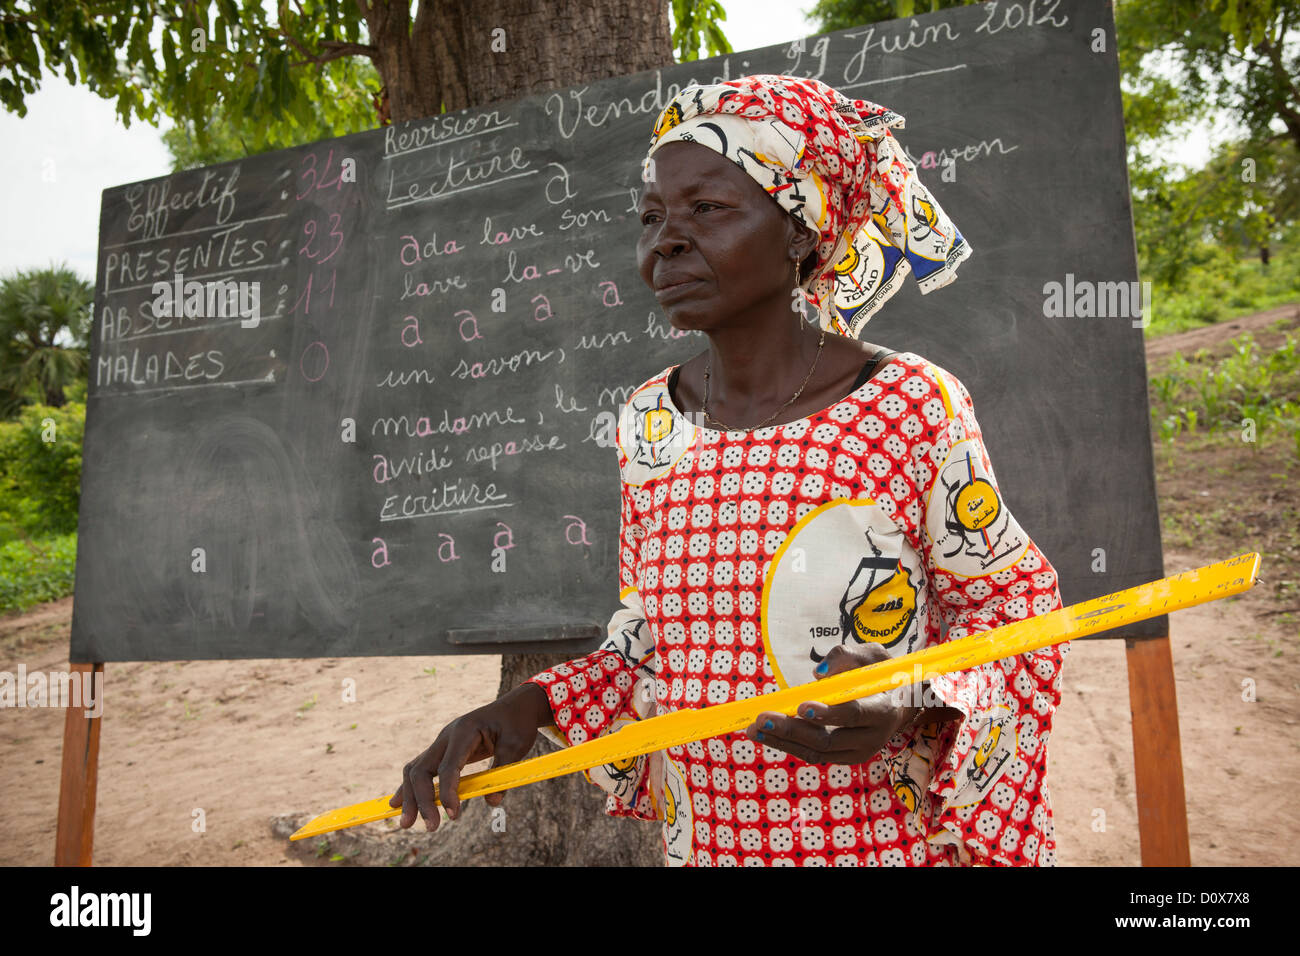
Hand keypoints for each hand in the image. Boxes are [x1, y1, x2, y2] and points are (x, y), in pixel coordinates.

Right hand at [389, 681, 551, 830]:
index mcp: (464, 731)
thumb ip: (503, 770)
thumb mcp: (517, 745)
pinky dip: (410, 787)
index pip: (448, 767)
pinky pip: (420, 769)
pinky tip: (397, 804)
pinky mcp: (442, 751)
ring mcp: (441, 743)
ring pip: (415, 770)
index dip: (448, 793)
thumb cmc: (517, 723)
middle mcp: (446, 736)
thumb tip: (492, 802)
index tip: (454, 816)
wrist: (515, 707)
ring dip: (410, 797)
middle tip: (431, 827)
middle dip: (421, 800)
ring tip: (406, 823)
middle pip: (422, 770)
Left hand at [743, 643, 918, 764]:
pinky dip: (788, 746)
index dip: (828, 713)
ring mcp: (857, 752)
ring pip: (817, 752)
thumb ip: (846, 656)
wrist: (900, 704)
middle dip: (792, 730)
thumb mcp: (872, 655)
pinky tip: (765, 734)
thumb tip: (816, 673)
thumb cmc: (881, 674)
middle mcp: (871, 737)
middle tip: (762, 719)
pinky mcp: (844, 757)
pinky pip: (814, 755)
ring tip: (753, 729)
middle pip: (828, 740)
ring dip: (782, 742)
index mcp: (882, 709)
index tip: (801, 706)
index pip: (853, 715)